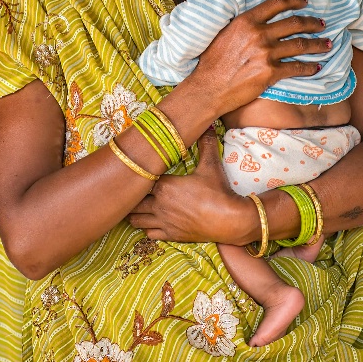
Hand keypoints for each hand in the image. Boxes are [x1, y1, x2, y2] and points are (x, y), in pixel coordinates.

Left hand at [127, 128, 250, 243]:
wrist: (229, 220)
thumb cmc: (218, 191)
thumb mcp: (211, 165)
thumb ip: (206, 144)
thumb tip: (207, 125)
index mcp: (164, 185)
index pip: (140, 181)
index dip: (138, 178)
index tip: (137, 173)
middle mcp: (159, 204)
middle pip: (134, 202)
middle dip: (133, 196)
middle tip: (135, 190)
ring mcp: (164, 222)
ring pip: (136, 220)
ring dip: (136, 213)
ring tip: (139, 206)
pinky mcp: (171, 236)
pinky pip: (149, 234)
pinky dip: (147, 228)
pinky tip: (152, 221)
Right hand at [194, 0, 328, 114]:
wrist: (208, 87)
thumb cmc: (212, 62)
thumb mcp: (224, 34)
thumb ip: (243, 25)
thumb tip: (256, 21)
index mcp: (247, 21)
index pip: (277, 4)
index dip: (294, 1)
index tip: (304, 2)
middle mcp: (259, 34)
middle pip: (294, 23)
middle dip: (312, 23)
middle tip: (322, 24)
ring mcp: (266, 53)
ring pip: (300, 45)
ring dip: (317, 45)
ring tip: (327, 44)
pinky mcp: (270, 73)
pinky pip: (296, 68)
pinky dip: (309, 68)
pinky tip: (316, 67)